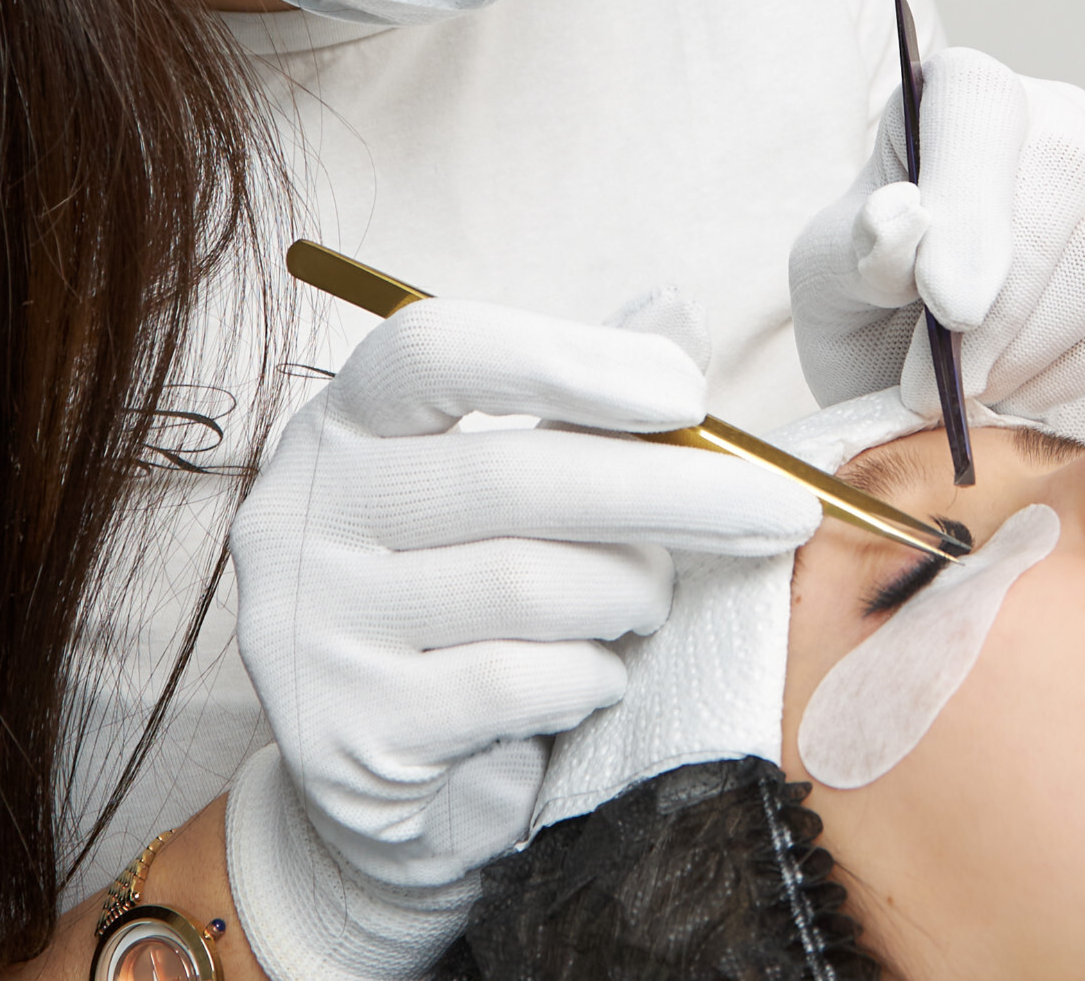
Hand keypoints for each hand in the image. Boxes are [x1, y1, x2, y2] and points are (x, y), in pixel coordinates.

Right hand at [229, 295, 815, 893]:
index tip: (687, 393)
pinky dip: (588, 677)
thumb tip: (672, 312)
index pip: (435, 350)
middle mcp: (305, 512)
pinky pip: (519, 684)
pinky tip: (592, 675)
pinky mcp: (349, 732)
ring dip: (629, 594)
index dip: (569, 360)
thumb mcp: (493, 482)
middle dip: (674, 493)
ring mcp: (314, 627)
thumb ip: (572, 402)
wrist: (368, 774)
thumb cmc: (454, 601)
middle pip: (514, 475)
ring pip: (531, 586)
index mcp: (343, 425)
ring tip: (643, 603)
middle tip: (779, 510)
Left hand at [788, 47, 1084, 441]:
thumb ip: (863, 251)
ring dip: (1042, 349)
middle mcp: (1065, 119)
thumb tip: (904, 218)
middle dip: (1007, 303)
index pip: (982, 105)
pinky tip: (1031, 393)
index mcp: (963, 95)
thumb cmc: (875, 303)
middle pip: (1069, 173)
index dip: (970, 199)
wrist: (923, 369)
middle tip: (953, 384)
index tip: (946, 306)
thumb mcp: (833, 279)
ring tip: (980, 394)